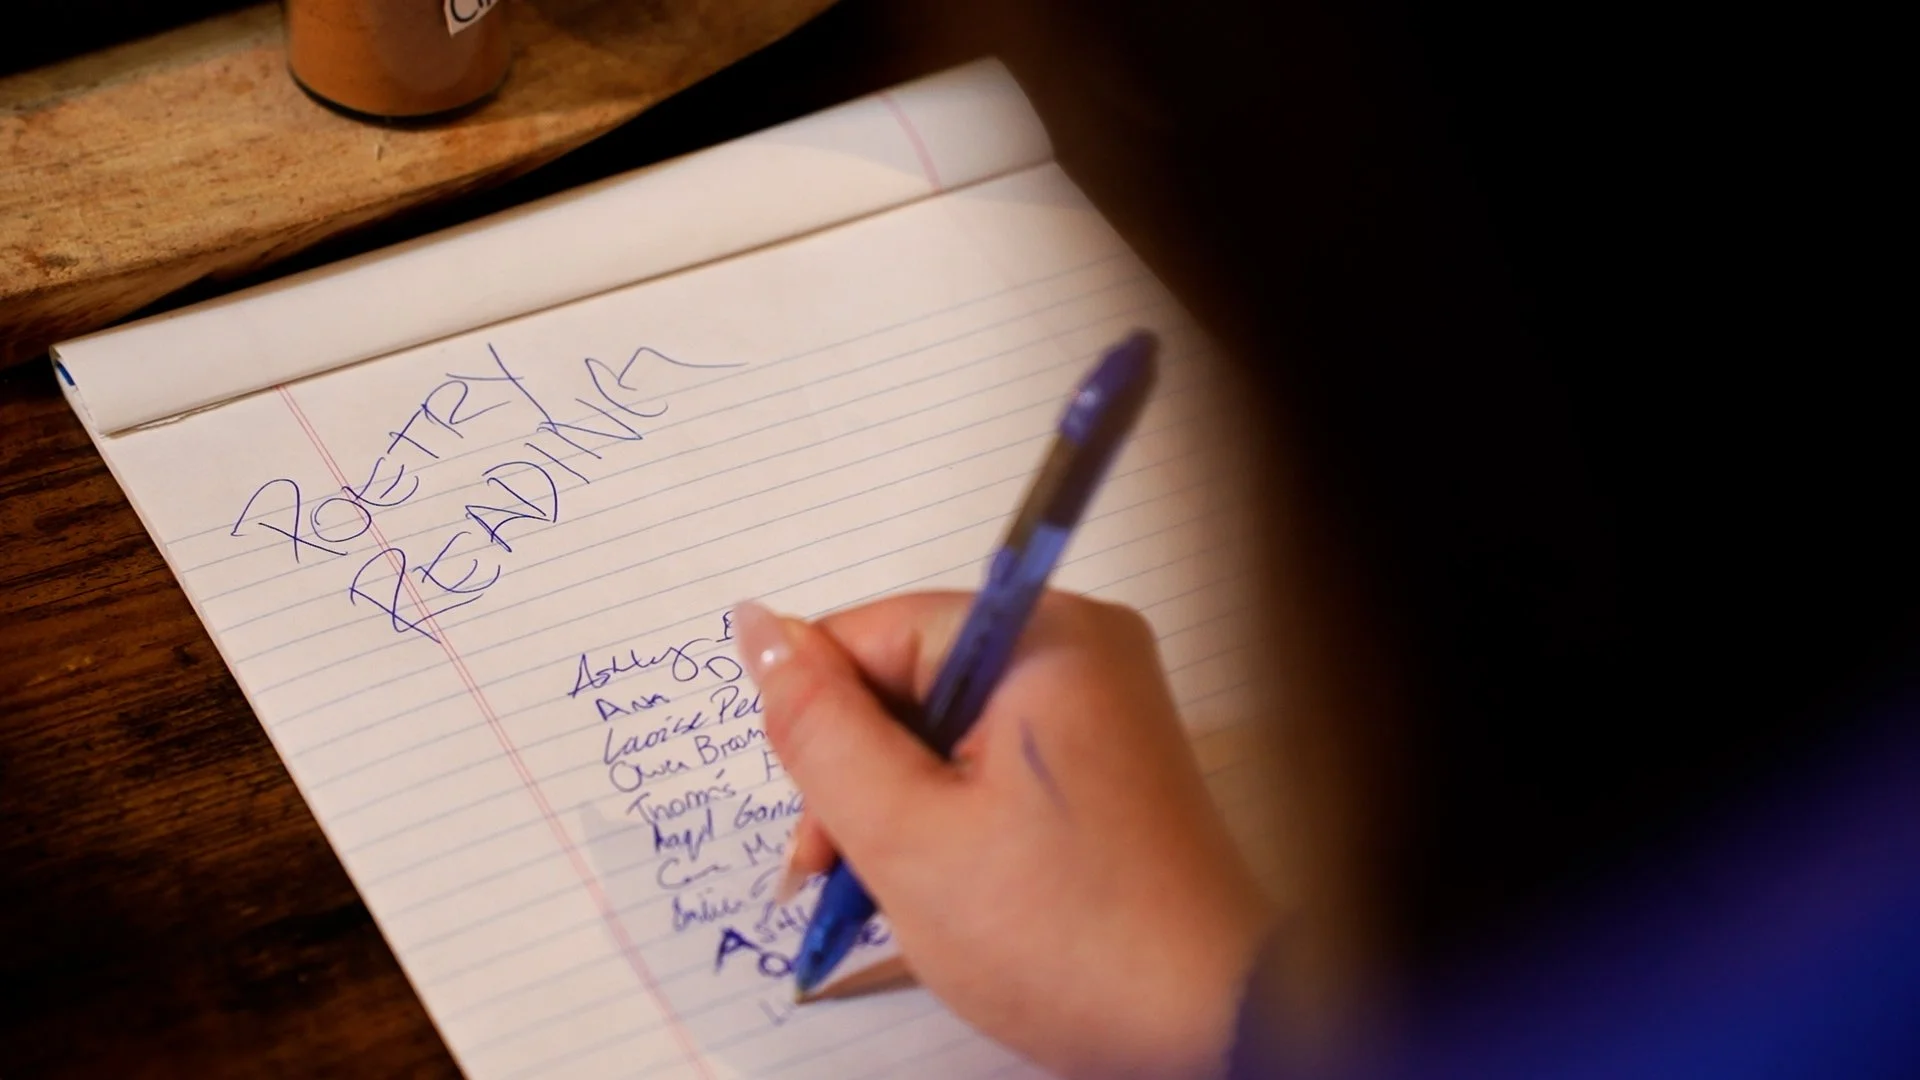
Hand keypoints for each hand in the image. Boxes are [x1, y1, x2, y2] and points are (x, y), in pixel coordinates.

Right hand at [734, 592, 1271, 1078]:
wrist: (1210, 1025)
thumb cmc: (1065, 937)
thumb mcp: (905, 834)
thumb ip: (817, 728)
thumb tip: (756, 630)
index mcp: (1038, 635)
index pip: (870, 633)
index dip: (820, 727)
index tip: (819, 830)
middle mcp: (1079, 645)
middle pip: (907, 676)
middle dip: (861, 775)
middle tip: (845, 875)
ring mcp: (1101, 702)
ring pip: (944, 725)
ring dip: (900, 804)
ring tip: (895, 895)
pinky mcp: (1106, 757)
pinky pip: (994, 756)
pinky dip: (953, 814)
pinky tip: (947, 883)